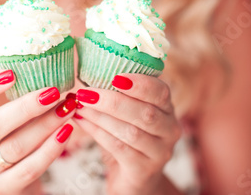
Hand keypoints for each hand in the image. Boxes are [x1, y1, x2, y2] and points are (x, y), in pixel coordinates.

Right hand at [0, 69, 76, 194]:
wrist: (8, 177)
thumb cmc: (9, 135)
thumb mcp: (4, 115)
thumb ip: (16, 95)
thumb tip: (47, 66)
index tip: (11, 73)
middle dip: (27, 107)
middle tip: (54, 92)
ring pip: (15, 147)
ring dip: (46, 126)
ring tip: (68, 108)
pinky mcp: (2, 188)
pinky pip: (30, 168)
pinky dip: (51, 148)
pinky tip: (67, 132)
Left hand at [73, 73, 180, 194]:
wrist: (134, 178)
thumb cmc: (127, 137)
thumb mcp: (128, 113)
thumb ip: (117, 93)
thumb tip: (86, 73)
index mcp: (167, 109)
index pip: (161, 92)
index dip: (139, 83)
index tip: (115, 76)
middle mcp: (170, 130)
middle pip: (145, 113)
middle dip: (112, 101)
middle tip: (86, 93)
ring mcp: (160, 152)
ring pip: (130, 132)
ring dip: (101, 117)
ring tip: (79, 106)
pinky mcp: (144, 170)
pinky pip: (119, 148)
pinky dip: (97, 133)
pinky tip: (81, 122)